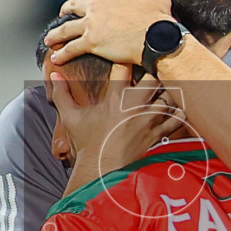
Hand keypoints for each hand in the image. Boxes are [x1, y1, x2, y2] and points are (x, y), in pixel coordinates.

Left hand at [46, 0, 175, 66]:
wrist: (156, 38)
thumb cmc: (159, 21)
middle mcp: (97, 6)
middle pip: (74, 5)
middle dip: (66, 9)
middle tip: (62, 14)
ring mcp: (92, 24)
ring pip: (66, 28)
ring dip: (56, 34)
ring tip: (49, 39)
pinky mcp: (91, 42)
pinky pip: (71, 48)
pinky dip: (62, 54)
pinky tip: (55, 58)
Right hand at [49, 69, 184, 184]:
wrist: (100, 169)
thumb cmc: (87, 143)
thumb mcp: (70, 117)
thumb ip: (62, 93)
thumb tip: (53, 74)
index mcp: (114, 99)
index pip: (123, 67)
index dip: (125, 60)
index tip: (126, 62)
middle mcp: (134, 106)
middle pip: (154, 77)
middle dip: (153, 74)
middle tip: (149, 75)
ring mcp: (148, 120)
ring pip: (169, 95)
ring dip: (167, 92)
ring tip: (161, 92)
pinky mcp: (157, 134)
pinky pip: (176, 118)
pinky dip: (177, 112)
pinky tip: (171, 110)